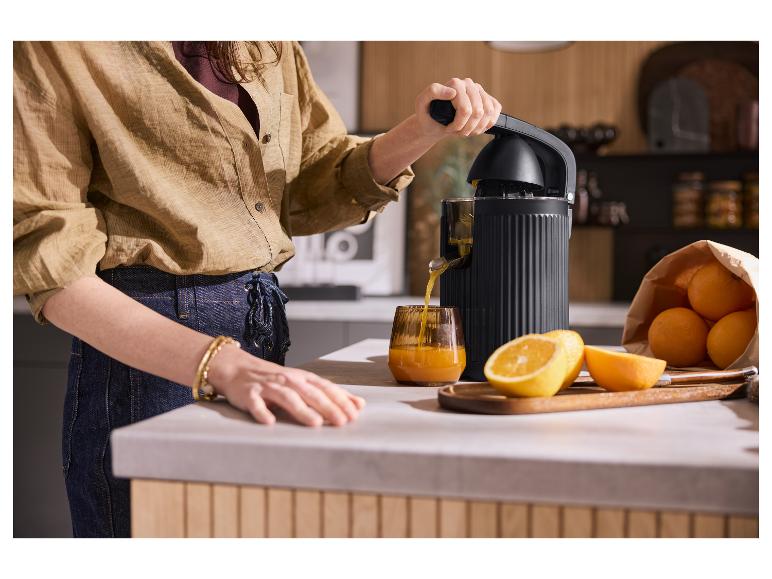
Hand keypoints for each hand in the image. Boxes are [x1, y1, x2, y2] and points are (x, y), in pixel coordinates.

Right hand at [207, 344, 365, 426]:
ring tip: (315, 423)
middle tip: (342, 422)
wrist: (236, 368)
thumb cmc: (274, 380)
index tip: (354, 414)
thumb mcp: (303, 383)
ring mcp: (267, 387)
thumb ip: (330, 394)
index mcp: (302, 378)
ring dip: (301, 410)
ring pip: (287, 397)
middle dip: (328, 407)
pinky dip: (262, 411)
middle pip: (310, 393)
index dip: (340, 400)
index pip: (325, 388)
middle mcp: (287, 380)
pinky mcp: (249, 394)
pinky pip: (256, 404)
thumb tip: (359, 404)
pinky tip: (269, 421)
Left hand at [415, 77, 501, 138]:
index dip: (458, 125)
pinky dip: (487, 124)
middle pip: (478, 113)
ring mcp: (480, 91)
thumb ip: (433, 92)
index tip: (448, 128)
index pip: (466, 109)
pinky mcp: (488, 99)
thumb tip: (454, 92)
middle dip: (467, 128)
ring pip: (488, 114)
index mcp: (455, 83)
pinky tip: (476, 127)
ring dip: (477, 128)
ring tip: (465, 130)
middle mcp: (469, 84)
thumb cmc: (427, 113)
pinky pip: (496, 112)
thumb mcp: (421, 102)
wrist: (434, 123)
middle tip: (456, 131)